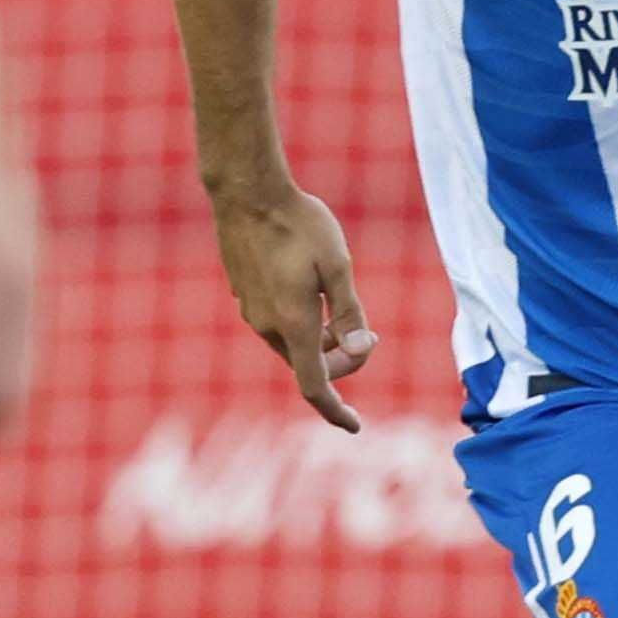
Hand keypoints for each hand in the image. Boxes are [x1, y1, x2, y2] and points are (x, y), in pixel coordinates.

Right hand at [209, 185, 376, 429]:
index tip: (355, 424)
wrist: (246, 192)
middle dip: (341, 361)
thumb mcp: (337, 265)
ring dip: (321, 341)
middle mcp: (267, 324)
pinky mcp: (245, 293)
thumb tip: (360, 352)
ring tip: (344, 310)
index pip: (315, 385)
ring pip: (292, 343)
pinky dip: (302, 323)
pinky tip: (314, 290)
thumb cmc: (298, 223)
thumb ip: (349, 313)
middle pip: (308, 364)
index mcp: (294, 323)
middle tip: (372, 337)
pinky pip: (278, 323)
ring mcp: (252, 310)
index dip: (336, 410)